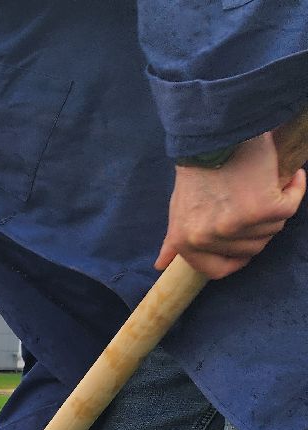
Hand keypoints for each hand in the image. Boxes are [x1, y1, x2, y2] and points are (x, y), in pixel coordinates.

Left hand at [156, 131, 306, 278]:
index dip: (236, 259)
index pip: (217, 270)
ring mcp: (236, 225)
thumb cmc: (198, 170)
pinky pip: (289, 207)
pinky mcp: (263, 208)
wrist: (216, 134)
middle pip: (251, 248)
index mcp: (187, 242)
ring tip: (261, 184)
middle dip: (258, 227)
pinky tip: (287, 177)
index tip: (245, 243)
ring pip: (272, 229)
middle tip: (251, 199)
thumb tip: (161, 264)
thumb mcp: (178, 209)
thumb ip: (175, 238)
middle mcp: (209, 238)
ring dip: (274, 208)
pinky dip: (294, 190)